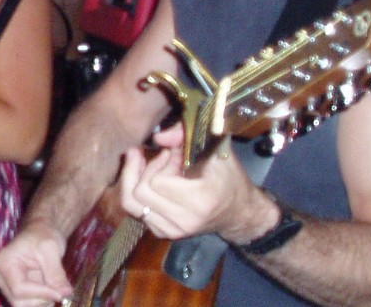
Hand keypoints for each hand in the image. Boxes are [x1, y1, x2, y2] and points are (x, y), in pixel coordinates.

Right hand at [0, 221, 72, 305]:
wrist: (41, 231)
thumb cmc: (43, 234)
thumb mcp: (51, 248)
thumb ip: (56, 273)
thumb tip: (66, 294)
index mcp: (4, 262)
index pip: (19, 289)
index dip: (41, 294)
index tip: (61, 293)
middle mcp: (1, 276)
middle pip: (19, 301)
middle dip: (42, 298)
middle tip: (59, 289)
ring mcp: (7, 285)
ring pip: (23, 306)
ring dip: (43, 300)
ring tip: (54, 283)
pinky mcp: (16, 291)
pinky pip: (28, 304)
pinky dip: (42, 300)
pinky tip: (49, 287)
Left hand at [118, 123, 262, 241]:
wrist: (239, 212)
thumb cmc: (230, 179)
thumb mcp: (216, 151)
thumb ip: (186, 136)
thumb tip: (158, 136)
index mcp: (199, 202)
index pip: (157, 182)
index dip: (163, 163)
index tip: (177, 154)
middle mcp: (184, 222)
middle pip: (139, 192)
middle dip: (147, 168)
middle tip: (164, 157)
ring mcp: (173, 231)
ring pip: (131, 203)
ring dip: (138, 179)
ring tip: (153, 165)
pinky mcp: (164, 233)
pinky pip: (136, 210)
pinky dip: (139, 191)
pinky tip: (154, 180)